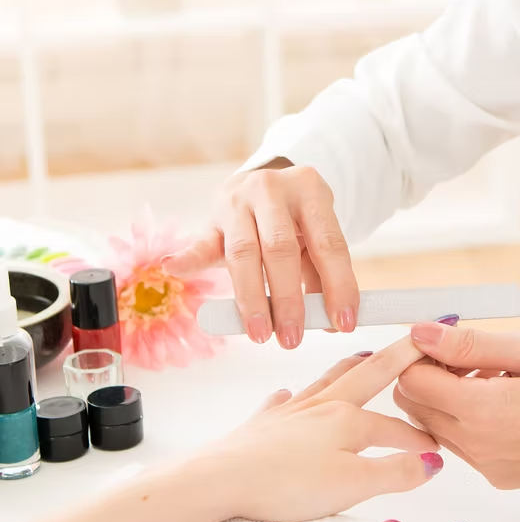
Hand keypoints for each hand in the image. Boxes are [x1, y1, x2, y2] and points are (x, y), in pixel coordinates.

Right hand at [163, 160, 356, 348]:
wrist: (265, 182)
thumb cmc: (295, 219)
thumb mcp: (315, 236)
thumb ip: (322, 274)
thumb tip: (333, 323)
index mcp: (310, 190)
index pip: (327, 243)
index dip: (337, 285)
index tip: (343, 323)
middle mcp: (272, 189)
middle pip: (280, 248)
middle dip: (288, 299)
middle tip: (292, 338)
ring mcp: (237, 201)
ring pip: (243, 252)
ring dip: (251, 298)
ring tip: (260, 333)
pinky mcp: (211, 218)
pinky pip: (200, 241)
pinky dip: (188, 258)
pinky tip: (174, 269)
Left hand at [197, 336, 444, 521]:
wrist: (218, 480)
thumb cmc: (284, 484)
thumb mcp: (353, 486)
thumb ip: (396, 471)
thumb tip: (431, 462)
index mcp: (347, 418)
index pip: (396, 425)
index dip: (420, 439)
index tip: (439, 451)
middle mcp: (321, 406)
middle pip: (367, 374)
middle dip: (396, 358)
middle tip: (416, 339)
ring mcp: (290, 412)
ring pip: (328, 379)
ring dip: (351, 366)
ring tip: (365, 355)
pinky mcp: (262, 425)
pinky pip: (282, 401)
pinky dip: (292, 395)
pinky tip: (289, 394)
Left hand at [394, 322, 519, 493]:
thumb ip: (470, 343)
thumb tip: (421, 332)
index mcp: (480, 411)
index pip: (411, 381)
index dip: (421, 353)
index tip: (447, 338)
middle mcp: (475, 446)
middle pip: (414, 406)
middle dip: (429, 375)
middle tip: (470, 355)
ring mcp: (485, 467)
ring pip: (434, 425)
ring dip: (448, 397)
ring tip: (494, 376)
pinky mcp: (497, 477)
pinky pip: (460, 444)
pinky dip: (467, 418)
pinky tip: (504, 401)